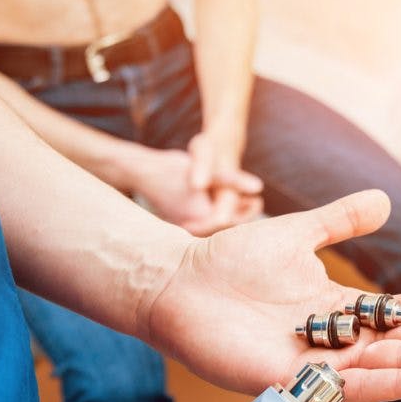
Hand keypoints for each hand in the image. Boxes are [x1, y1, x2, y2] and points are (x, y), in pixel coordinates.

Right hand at [120, 144, 260, 236]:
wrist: (140, 171)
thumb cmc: (173, 169)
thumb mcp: (207, 170)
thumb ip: (233, 180)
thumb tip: (260, 186)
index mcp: (202, 222)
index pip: (233, 225)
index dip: (248, 213)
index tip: (258, 201)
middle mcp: (193, 232)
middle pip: (226, 229)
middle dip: (241, 216)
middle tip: (255, 202)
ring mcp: (186, 232)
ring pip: (216, 227)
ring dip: (230, 215)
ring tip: (245, 201)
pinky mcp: (182, 227)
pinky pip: (206, 225)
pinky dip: (217, 215)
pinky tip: (224, 203)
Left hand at [143, 190, 400, 401]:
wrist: (176, 281)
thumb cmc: (229, 264)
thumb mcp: (298, 232)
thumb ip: (341, 220)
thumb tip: (384, 200)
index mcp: (348, 312)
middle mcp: (341, 342)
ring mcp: (319, 364)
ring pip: (396, 365)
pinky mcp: (291, 380)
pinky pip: (350, 384)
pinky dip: (396, 381)